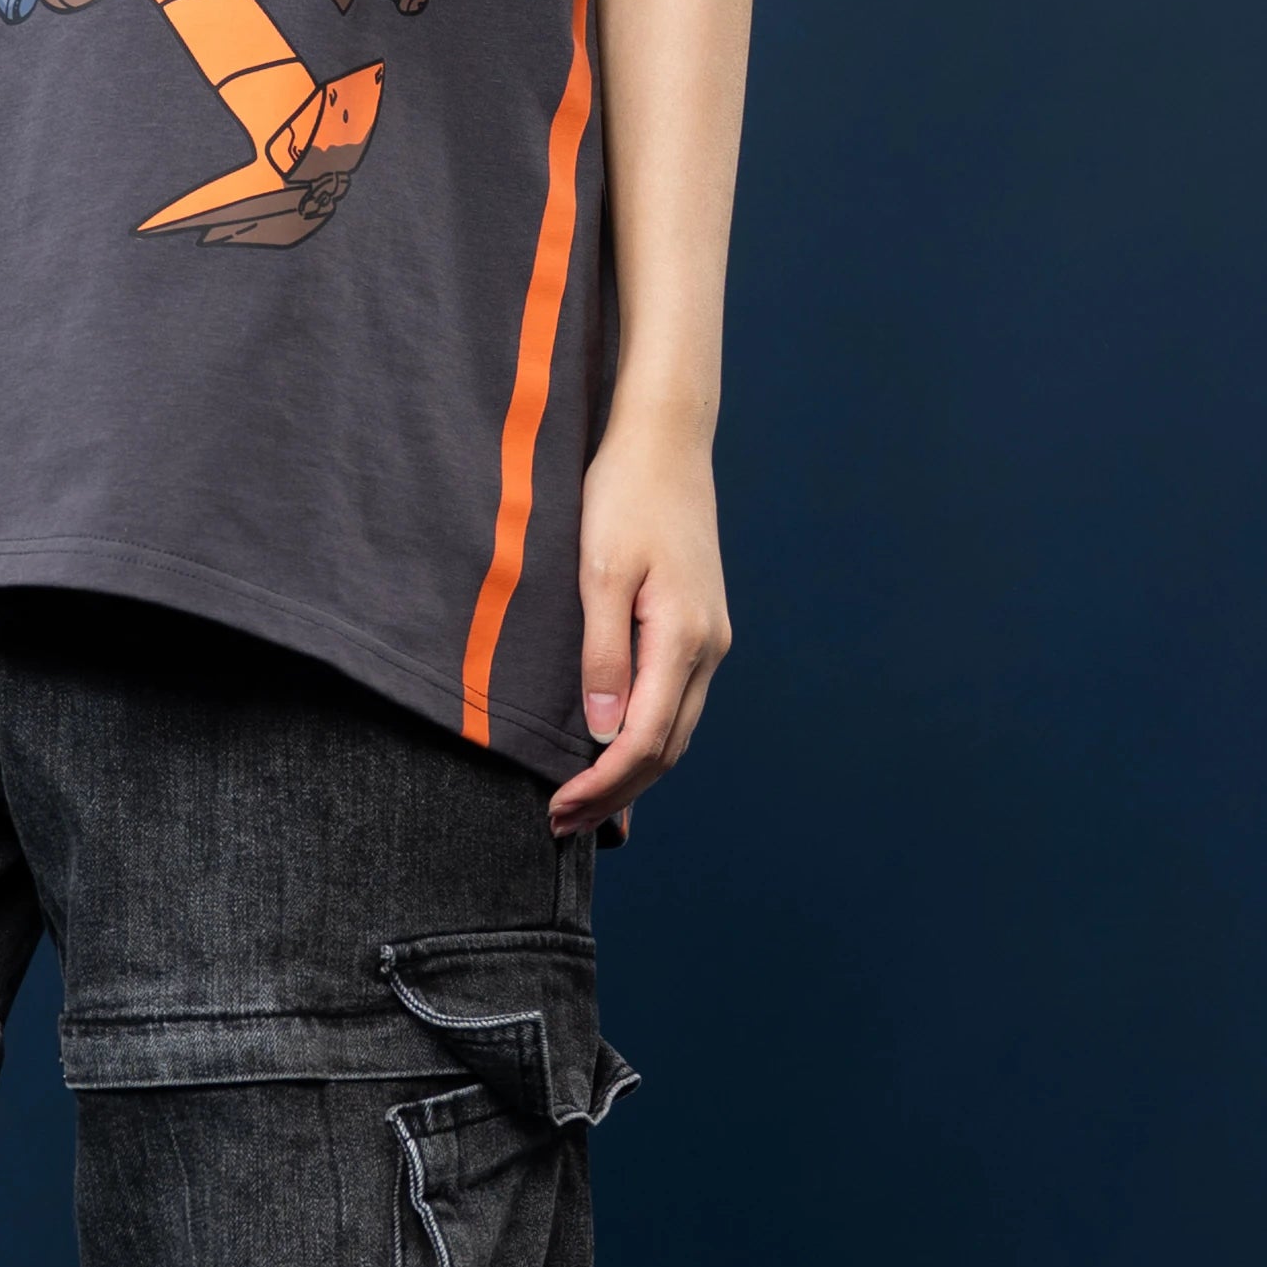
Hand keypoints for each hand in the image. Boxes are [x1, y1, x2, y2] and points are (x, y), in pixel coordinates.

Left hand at [550, 397, 730, 837]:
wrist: (665, 440)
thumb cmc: (624, 495)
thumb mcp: (600, 572)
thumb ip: (603, 654)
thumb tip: (605, 732)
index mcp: (683, 638)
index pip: (645, 740)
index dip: (601, 786)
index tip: (557, 812)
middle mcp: (708, 648)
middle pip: (666, 749)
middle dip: (615, 795)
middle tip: (560, 826)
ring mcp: (709, 640)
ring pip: (675, 731)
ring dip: (631, 775)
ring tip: (582, 807)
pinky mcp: (698, 627)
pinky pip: (675, 704)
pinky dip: (646, 742)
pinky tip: (617, 756)